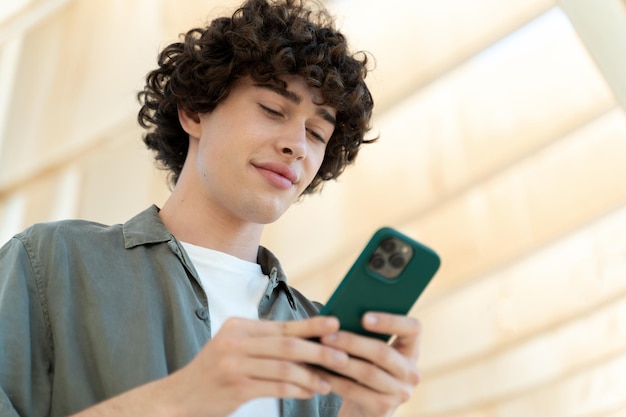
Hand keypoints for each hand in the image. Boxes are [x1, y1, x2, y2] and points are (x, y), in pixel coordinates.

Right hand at [165, 316, 348, 416]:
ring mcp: (234, 365)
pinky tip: (310, 392)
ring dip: (311, 375)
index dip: (311, 325)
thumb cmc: (214, 373)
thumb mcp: (234, 348)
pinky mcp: (235, 388)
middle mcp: (235, 342)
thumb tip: (306, 341)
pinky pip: (275, 387)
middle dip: (319, 350)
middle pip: (287, 344)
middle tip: (343, 357)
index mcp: (238, 326)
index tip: (336, 324)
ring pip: (284, 367)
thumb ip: (263, 342)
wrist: (179, 398)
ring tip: (329, 381)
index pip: (282, 326)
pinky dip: (296, 390)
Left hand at [318, 312, 421, 416]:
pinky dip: (334, 380)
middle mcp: (411, 372)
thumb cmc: (363, 368)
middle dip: (352, 342)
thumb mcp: (370, 352)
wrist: (363, 409)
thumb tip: (340, 313)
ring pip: (367, 372)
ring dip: (340, 360)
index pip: (413, 329)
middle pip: (383, 352)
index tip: (364, 317)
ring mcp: (400, 392)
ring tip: (319, 351)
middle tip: (326, 335)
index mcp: (410, 349)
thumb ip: (365, 333)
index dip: (391, 321)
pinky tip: (318, 371)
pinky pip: (355, 390)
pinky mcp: (384, 408)